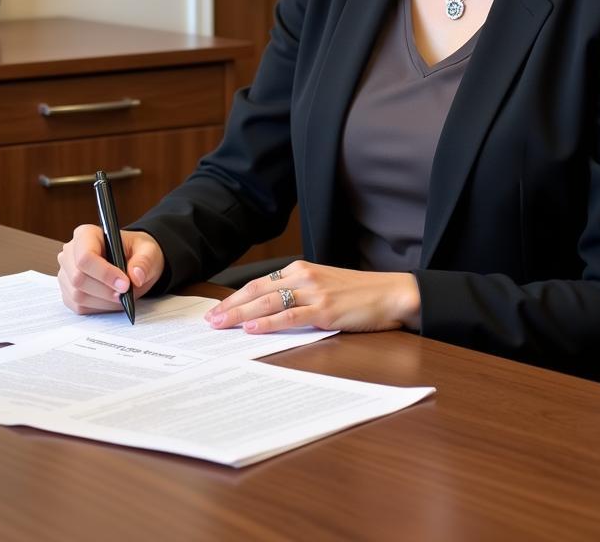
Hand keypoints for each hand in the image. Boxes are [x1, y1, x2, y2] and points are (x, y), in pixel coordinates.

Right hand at [57, 224, 164, 314]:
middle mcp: (71, 252)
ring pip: (78, 295)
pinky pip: (78, 307)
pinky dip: (98, 307)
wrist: (132, 262)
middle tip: (126, 293)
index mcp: (86, 234)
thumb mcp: (148, 251)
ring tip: (122, 296)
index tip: (125, 283)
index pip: (85, 257)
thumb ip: (144, 262)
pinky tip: (112, 300)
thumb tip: (136, 276)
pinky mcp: (68, 291)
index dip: (104, 273)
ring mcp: (66, 273)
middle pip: (78, 278)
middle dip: (105, 290)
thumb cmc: (136, 252)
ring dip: (104, 301)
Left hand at [204, 260, 420, 333]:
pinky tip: (252, 329)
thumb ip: (298, 294)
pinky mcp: (324, 310)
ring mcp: (313, 293)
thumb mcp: (323, 286)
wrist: (390, 292)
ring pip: (268, 303)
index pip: (258, 284)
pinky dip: (269, 323)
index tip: (217, 310)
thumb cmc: (358, 293)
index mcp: (300, 270)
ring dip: (241, 315)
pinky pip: (290, 317)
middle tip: (209, 321)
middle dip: (230, 306)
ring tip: (221, 325)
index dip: (235, 297)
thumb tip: (269, 311)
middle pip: (257, 292)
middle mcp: (303, 277)